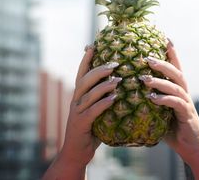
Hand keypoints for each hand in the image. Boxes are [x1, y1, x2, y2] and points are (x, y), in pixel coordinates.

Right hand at [42, 46, 118, 179]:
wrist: (77, 153)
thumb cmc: (91, 130)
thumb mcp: (97, 112)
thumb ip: (104, 99)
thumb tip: (122, 86)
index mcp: (79, 96)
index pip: (81, 74)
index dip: (86, 60)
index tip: (92, 45)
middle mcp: (76, 101)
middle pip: (85, 80)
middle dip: (99, 70)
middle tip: (115, 64)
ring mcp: (76, 112)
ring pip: (88, 94)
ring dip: (104, 86)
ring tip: (118, 80)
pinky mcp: (80, 124)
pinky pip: (92, 111)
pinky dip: (102, 104)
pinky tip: (113, 99)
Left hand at [142, 42, 198, 179]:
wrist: (191, 148)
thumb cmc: (172, 129)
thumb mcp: (159, 113)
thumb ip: (149, 102)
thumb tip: (128, 93)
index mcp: (178, 90)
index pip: (175, 68)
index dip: (171, 53)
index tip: (164, 38)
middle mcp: (184, 94)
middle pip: (176, 73)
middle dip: (162, 63)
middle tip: (146, 57)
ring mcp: (187, 104)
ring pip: (176, 86)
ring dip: (160, 81)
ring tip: (144, 78)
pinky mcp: (187, 115)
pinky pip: (176, 104)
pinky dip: (164, 99)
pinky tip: (152, 98)